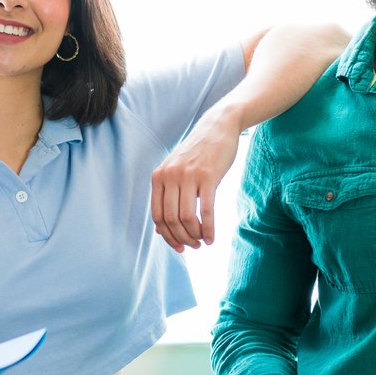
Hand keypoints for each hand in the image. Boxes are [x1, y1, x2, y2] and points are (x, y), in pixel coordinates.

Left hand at [151, 109, 241, 251]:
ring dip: (194, 235)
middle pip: (171, 220)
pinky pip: (205, 211)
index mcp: (158, 177)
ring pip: (186, 217)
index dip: (167, 236)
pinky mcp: (207, 176)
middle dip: (182, 238)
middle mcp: (169, 176)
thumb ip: (166, 197)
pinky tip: (212, 238)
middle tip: (193, 247)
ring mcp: (188, 176)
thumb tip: (159, 231)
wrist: (218, 127)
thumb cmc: (197, 154)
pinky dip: (208, 229)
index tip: (179, 246)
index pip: (158, 216)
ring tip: (202, 242)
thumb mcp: (175, 172)